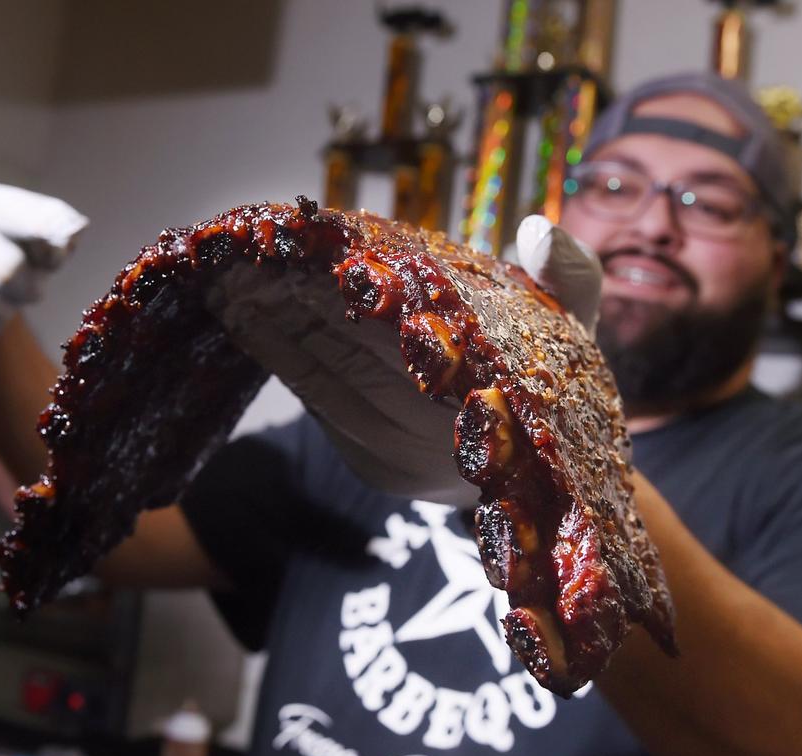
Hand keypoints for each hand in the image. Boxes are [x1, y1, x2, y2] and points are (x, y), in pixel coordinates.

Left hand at [207, 215, 602, 506]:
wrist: (538, 481)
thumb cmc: (555, 389)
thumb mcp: (575, 329)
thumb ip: (570, 278)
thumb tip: (539, 229)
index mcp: (467, 397)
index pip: (382, 335)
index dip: (330, 293)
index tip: (287, 252)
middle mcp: (420, 433)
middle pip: (335, 356)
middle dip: (280, 308)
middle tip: (232, 264)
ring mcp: (387, 454)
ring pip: (317, 381)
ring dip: (269, 335)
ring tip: (226, 290)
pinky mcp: (368, 463)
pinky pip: (317, 403)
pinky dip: (286, 360)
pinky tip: (253, 324)